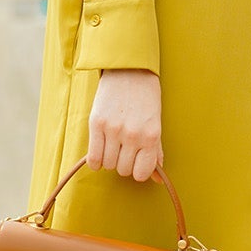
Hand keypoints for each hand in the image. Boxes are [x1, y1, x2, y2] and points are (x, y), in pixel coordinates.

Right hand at [88, 68, 162, 182]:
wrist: (129, 71)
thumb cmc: (145, 98)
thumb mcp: (155, 124)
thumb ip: (155, 152)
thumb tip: (157, 179)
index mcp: (151, 136)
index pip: (141, 173)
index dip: (137, 171)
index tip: (135, 162)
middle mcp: (132, 135)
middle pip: (123, 170)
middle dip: (123, 163)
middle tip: (124, 149)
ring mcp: (113, 130)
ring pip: (108, 165)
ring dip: (109, 160)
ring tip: (113, 145)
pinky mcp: (96, 123)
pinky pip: (93, 158)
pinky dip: (96, 161)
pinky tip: (100, 151)